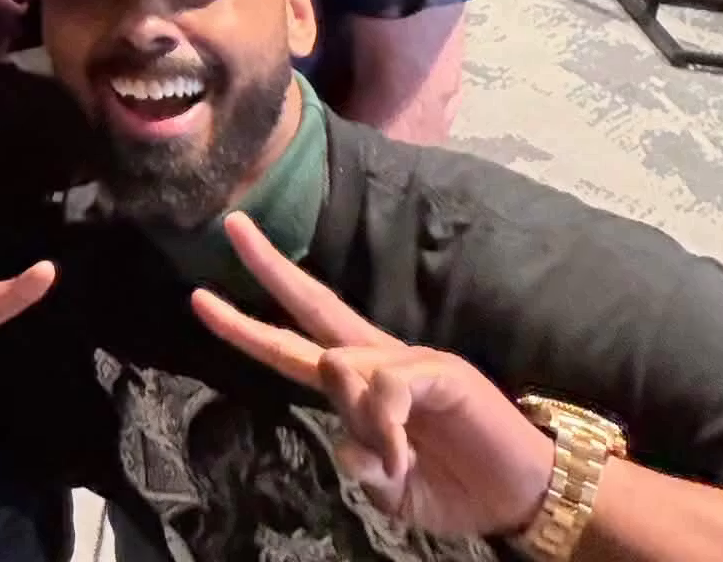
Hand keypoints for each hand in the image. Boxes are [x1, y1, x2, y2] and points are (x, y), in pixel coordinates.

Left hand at [193, 214, 554, 538]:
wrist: (522, 498)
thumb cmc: (456, 488)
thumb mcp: (393, 491)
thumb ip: (363, 470)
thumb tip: (347, 453)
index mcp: (360, 388)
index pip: (291, 346)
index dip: (246, 326)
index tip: (199, 298)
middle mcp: (377, 362)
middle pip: (311, 307)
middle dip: (269, 267)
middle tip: (233, 225)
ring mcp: (408, 361)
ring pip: (340, 362)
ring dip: (357, 417)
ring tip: (396, 457)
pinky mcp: (440, 370)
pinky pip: (387, 383)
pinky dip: (385, 421)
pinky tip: (402, 447)